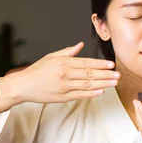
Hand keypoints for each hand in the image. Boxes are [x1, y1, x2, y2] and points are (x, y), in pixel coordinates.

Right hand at [0, 42, 118, 112]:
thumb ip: (68, 52)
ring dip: (103, 84)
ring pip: (87, 85)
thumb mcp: (51, 56)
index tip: (111, 65)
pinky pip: (80, 95)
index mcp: (63, 62)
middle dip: (106, 75)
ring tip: (114, 83)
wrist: (23, 85)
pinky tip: (101, 92)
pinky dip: (91, 94)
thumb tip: (80, 45)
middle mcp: (65, 74)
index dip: (100, 64)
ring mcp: (64, 87)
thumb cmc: (37, 71)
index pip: (86, 63)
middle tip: (118, 75)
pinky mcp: (62, 97)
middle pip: (90, 74)